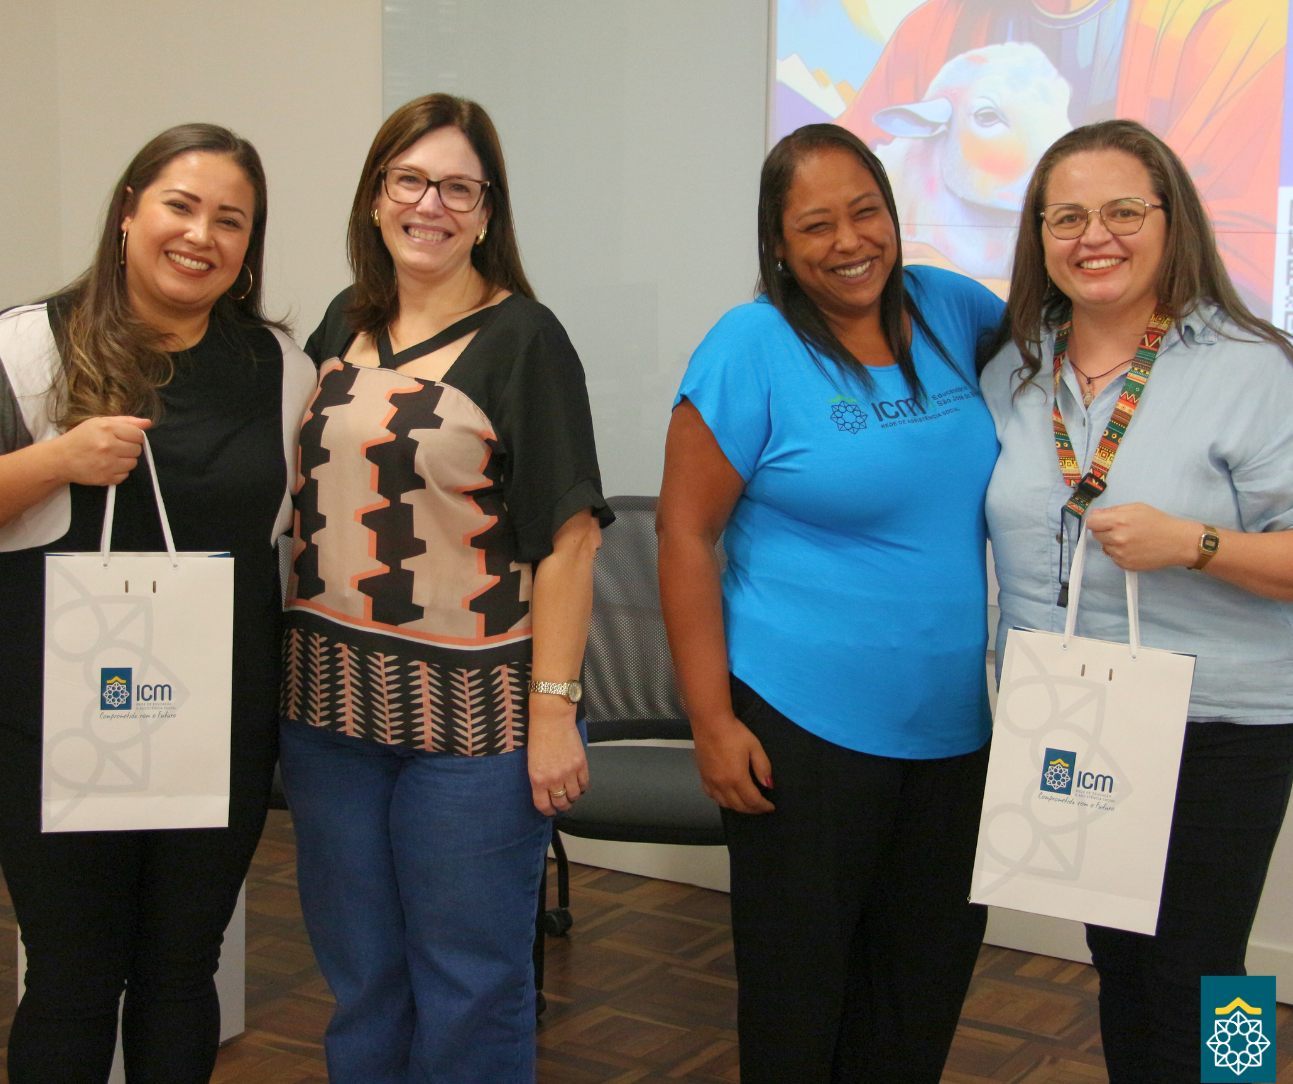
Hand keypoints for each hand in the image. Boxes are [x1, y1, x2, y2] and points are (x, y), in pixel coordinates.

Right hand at [55, 417, 150, 485]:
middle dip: (129, 448)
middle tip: (115, 448)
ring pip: (133, 463)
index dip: (134, 436)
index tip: (124, 438)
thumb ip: (126, 421)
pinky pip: (125, 475)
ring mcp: (107, 463)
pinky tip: (107, 466)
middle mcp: (108, 446)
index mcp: (107, 429)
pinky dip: (119, 472)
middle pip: (137, 450)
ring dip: (125, 461)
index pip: (138, 435)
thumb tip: (148, 423)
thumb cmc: (81, 438)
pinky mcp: (106, 478)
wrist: (60, 459)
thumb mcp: (100, 423)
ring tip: (110, 457)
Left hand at [527, 697, 588, 815]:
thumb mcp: (532, 763)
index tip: (551, 812)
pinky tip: (580, 784)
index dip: (548, 812)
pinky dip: (583, 786)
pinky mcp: (581, 764)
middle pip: (561, 803)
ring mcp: (569, 772)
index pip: (544, 805)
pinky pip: (585, 783)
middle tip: (563, 804)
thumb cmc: (538, 738)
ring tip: (572, 793)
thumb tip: (547, 792)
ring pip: (575, 795)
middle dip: (562, 806)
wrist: (552, 720)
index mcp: (538, 780)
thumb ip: (540, 779)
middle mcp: (554, 779)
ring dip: (573, 797)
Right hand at [692, 714, 773, 813]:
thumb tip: (769, 785)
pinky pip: (711, 796)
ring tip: (747, 804)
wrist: (710, 722)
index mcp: (737, 778)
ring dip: (738, 807)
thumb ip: (763, 767)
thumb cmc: (734, 732)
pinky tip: (727, 797)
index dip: (763, 806)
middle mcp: (722, 784)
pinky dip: (721, 801)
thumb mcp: (754, 746)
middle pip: (739, 806)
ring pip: (724, 804)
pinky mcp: (703, 776)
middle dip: (753, 809)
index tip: (771, 807)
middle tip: (762, 807)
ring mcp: (710, 781)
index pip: (752, 800)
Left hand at [1085, 503, 1197, 570]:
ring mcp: (1121, 553)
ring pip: (1105, 547)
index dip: (1096, 521)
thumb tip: (1094, 514)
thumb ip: (1113, 510)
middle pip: (1096, 535)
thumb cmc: (1159, 522)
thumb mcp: (1137, 508)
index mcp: (1119, 521)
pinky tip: (1134, 549)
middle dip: (1104, 531)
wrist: (1178, 542)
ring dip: (1112, 543)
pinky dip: (1120, 554)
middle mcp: (1117, 538)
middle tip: (1121, 529)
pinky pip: (1114, 558)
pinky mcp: (1125, 565)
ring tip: (1131, 540)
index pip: (1091, 523)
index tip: (1102, 521)